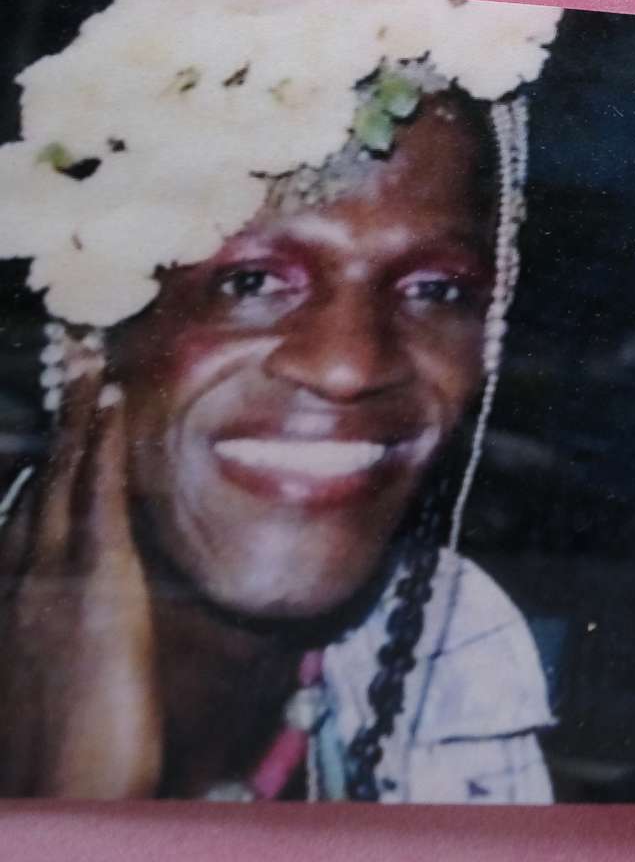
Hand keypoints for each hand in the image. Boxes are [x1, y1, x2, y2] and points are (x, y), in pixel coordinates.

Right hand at [0, 370, 162, 797]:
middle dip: (50, 422)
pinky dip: (100, 440)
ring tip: (87, 357)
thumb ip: (60, 645)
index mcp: (9, 610)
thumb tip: (74, 629)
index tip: (50, 422)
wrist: (60, 792)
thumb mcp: (50, 690)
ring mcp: (49, 578)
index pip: (19, 519)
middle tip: (64, 358)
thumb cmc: (66, 764)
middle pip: (34, 483)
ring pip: (61, 475)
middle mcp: (18, 583)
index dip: (35, 465)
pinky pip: (97, 492)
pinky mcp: (93, 581)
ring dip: (74, 412)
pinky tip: (110, 398)